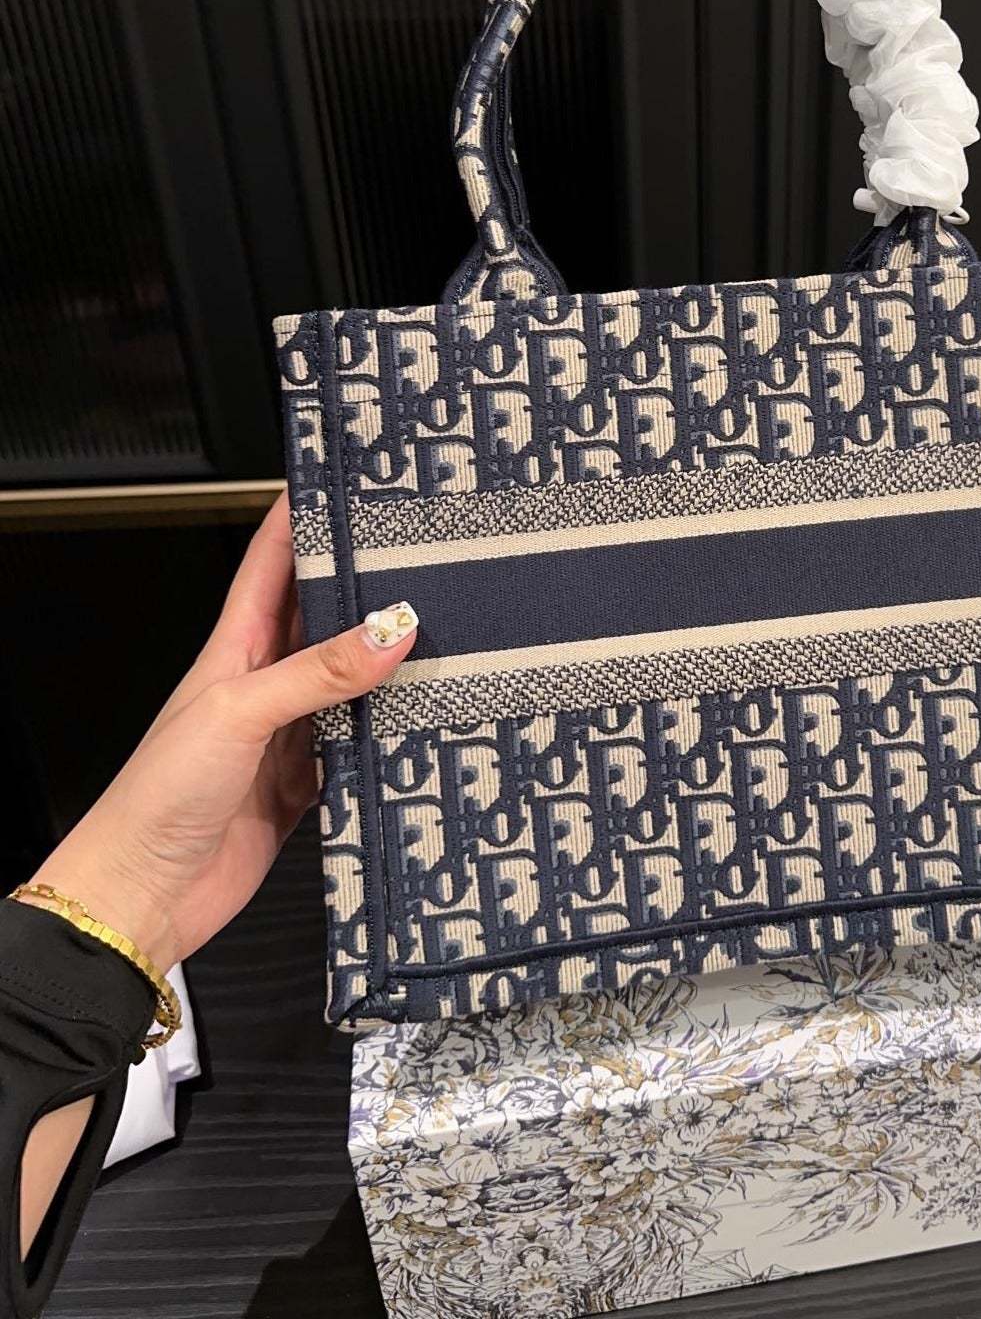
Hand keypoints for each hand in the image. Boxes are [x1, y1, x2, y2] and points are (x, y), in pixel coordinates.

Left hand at [29, 493, 417, 969]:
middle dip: (364, 582)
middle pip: (322, 616)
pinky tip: (421, 717)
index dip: (302, 516)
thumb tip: (391, 629)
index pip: (271, 562)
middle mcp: (263, 683)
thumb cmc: (158, 798)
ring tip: (441, 627)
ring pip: (350, 679)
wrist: (145, 895)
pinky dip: (391, 730)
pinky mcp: (307, 782)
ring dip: (387, 658)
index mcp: (233, 648)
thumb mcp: (239, 713)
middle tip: (419, 551)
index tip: (342, 479)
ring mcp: (287, 733)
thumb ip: (317, 672)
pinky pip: (361, 743)